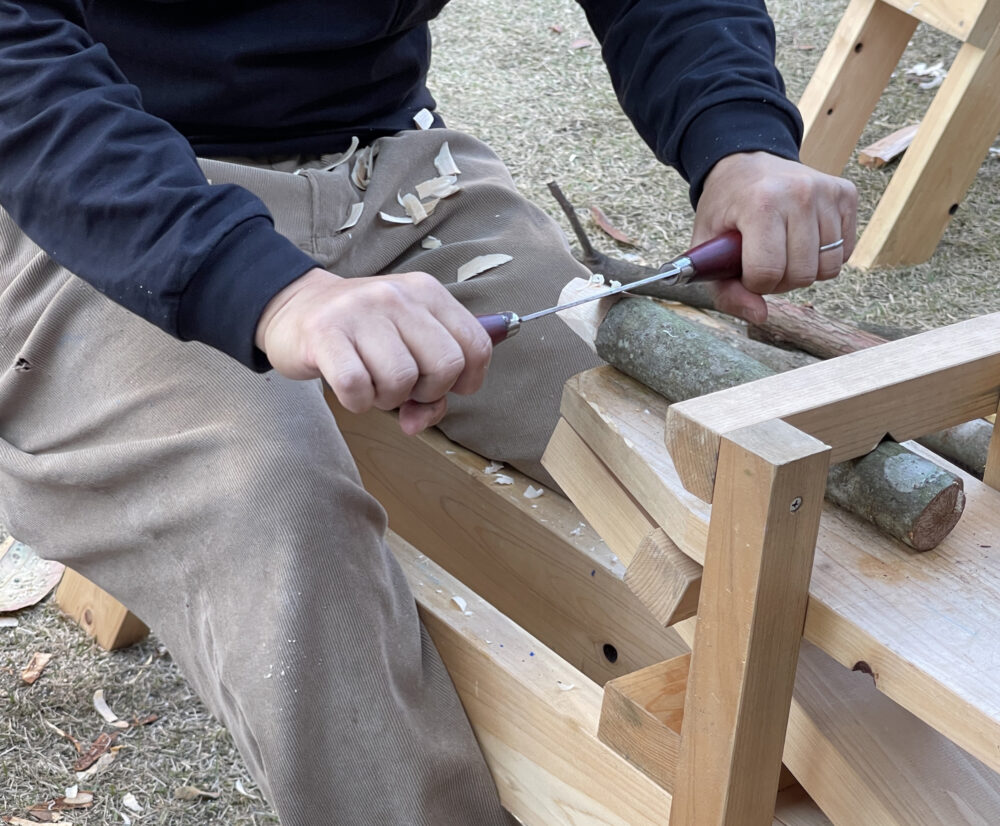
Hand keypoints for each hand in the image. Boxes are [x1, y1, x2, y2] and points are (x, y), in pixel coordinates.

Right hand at [256, 268, 491, 433]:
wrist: (294, 308)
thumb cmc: (359, 336)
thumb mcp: (405, 344)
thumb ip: (430, 384)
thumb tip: (419, 421)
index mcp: (427, 293)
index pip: (476, 346)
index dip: (466, 381)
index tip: (441, 388)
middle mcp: (397, 296)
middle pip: (445, 366)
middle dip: (427, 393)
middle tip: (401, 387)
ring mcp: (360, 311)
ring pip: (401, 379)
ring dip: (387, 398)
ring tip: (370, 383)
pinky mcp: (325, 333)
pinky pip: (357, 386)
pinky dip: (357, 401)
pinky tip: (350, 390)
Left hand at [693, 151, 857, 323]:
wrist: (745, 162)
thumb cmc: (725, 209)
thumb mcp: (707, 246)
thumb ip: (725, 290)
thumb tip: (760, 317)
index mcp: (761, 204)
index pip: (767, 273)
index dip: (753, 283)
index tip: (744, 268)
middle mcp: (800, 194)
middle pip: (801, 275)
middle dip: (779, 280)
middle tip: (764, 260)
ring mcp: (827, 192)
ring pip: (828, 269)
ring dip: (803, 271)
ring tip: (783, 250)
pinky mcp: (846, 194)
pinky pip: (844, 253)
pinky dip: (823, 256)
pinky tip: (802, 239)